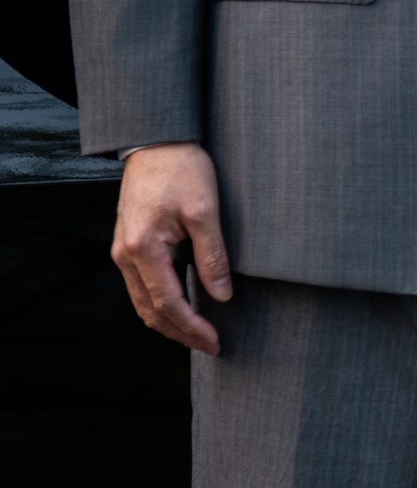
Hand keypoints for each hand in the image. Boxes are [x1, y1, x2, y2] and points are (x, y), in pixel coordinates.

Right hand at [112, 143, 232, 354]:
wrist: (157, 142)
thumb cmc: (182, 169)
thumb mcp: (206, 212)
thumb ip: (213, 256)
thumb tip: (222, 296)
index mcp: (142, 248)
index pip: (167, 303)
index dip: (192, 328)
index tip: (216, 342)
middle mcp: (125, 254)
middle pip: (149, 310)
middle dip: (180, 333)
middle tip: (211, 346)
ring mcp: (123, 250)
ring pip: (142, 301)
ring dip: (169, 322)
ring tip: (199, 334)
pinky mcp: (130, 243)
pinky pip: (142, 285)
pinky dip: (161, 303)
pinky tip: (184, 307)